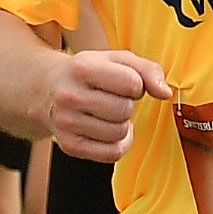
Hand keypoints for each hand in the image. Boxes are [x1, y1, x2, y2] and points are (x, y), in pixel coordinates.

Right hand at [47, 47, 170, 161]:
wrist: (47, 89)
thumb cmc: (90, 73)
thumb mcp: (117, 60)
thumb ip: (148, 70)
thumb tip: (165, 93)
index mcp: (81, 68)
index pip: (131, 83)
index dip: (137, 85)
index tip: (125, 83)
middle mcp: (69, 96)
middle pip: (124, 110)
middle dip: (127, 105)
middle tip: (114, 99)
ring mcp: (66, 123)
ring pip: (119, 133)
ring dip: (122, 124)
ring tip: (108, 113)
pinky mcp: (70, 146)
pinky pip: (112, 153)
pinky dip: (119, 143)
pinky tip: (108, 130)